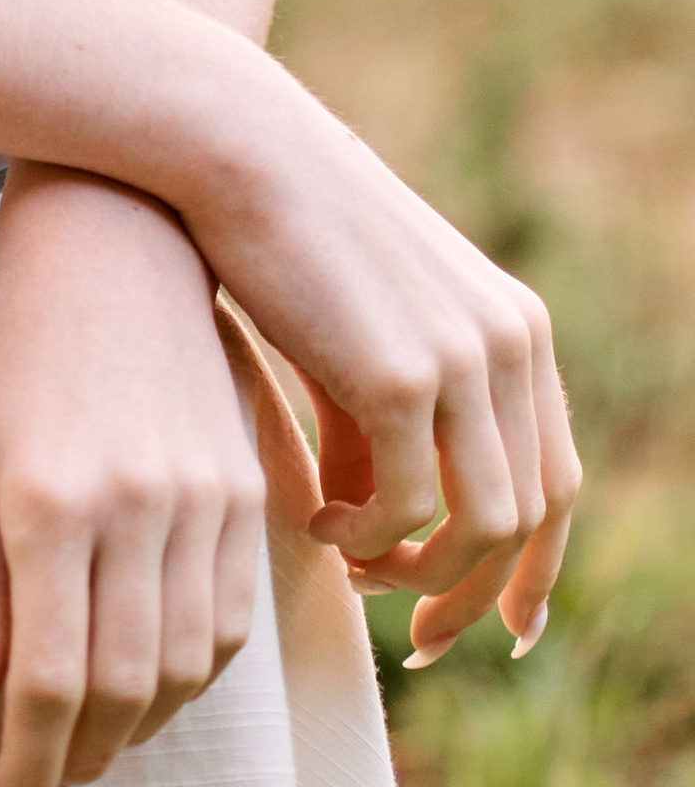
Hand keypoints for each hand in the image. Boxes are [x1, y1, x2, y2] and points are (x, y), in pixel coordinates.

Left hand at [0, 169, 264, 786]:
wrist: (115, 243)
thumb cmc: (14, 348)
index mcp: (53, 498)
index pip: (51, 680)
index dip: (29, 763)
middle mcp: (140, 504)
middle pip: (125, 689)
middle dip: (82, 757)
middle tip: (44, 785)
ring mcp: (206, 499)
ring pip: (187, 669)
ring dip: (138, 726)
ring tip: (89, 741)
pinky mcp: (248, 491)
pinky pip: (232, 622)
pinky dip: (190, 675)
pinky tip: (146, 680)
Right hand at [187, 79, 577, 668]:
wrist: (230, 146)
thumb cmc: (278, 233)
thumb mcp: (359, 330)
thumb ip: (382, 425)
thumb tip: (381, 528)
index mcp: (514, 327)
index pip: (556, 479)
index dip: (532, 565)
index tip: (496, 625)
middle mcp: (510, 344)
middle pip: (531, 516)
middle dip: (478, 594)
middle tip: (420, 640)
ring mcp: (464, 358)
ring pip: (483, 526)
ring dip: (419, 575)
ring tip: (350, 571)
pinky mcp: (403, 375)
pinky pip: (409, 509)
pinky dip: (367, 541)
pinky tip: (315, 527)